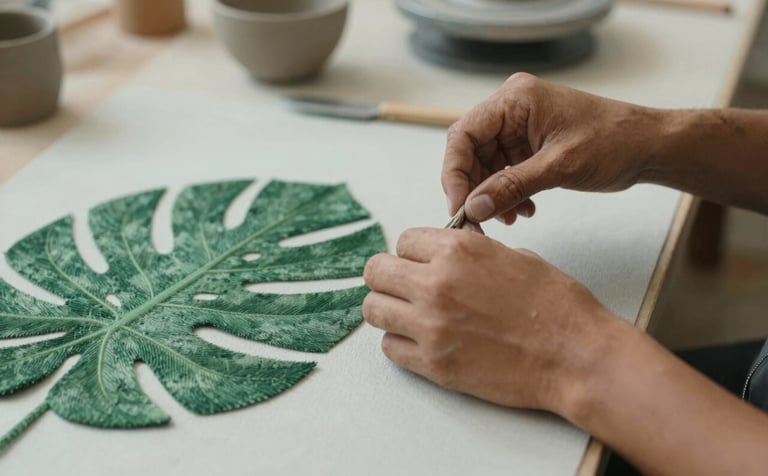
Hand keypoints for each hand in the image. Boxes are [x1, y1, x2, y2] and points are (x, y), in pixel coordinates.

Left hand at [362, 227, 619, 412]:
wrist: (576, 356)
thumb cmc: (555, 306)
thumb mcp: (514, 256)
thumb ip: (472, 252)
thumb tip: (448, 253)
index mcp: (458, 251)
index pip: (403, 240)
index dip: (414, 252)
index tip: (422, 262)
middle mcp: (436, 284)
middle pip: (376, 271)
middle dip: (389, 276)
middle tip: (405, 287)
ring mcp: (430, 326)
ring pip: (373, 309)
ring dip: (389, 309)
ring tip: (409, 315)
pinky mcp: (433, 364)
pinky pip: (389, 348)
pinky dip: (400, 343)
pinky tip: (421, 341)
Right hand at [443, 73, 664, 223]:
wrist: (649, 147)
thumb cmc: (614, 142)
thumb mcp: (559, 167)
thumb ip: (512, 187)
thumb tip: (473, 208)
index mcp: (515, 99)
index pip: (463, 135)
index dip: (454, 173)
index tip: (458, 206)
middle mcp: (512, 109)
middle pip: (470, 152)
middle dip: (473, 189)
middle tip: (477, 220)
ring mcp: (520, 128)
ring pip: (485, 166)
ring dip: (492, 196)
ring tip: (508, 218)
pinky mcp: (529, 146)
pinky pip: (504, 172)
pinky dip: (508, 194)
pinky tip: (524, 210)